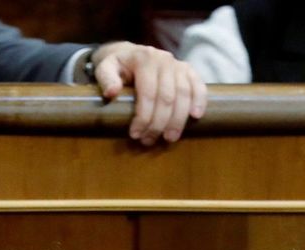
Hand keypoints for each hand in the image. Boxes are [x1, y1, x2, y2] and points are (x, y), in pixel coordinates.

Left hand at [91, 41, 207, 145]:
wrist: (130, 54)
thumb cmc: (117, 67)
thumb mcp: (105, 68)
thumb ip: (106, 79)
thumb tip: (111, 93)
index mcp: (144, 59)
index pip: (147, 92)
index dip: (143, 117)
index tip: (136, 134)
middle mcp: (164, 59)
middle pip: (166, 97)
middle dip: (159, 123)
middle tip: (149, 140)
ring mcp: (178, 64)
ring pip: (184, 95)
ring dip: (177, 120)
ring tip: (169, 138)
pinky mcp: (188, 70)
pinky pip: (198, 85)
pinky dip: (200, 101)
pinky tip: (195, 117)